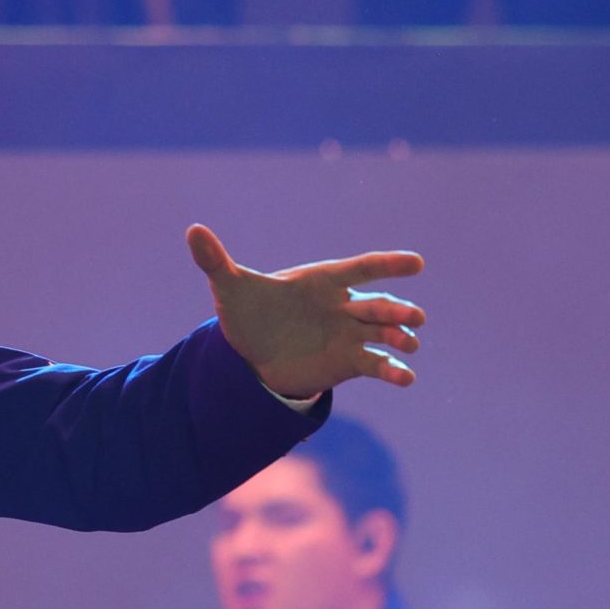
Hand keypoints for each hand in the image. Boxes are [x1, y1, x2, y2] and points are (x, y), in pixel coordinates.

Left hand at [187, 224, 423, 398]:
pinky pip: (377, 365)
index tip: (416, 263)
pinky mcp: (350, 362)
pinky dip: (393, 371)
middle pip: (378, 304)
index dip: (389, 264)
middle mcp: (343, 305)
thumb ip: (216, 261)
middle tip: (414, 317)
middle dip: (397, 310)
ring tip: (409, 344)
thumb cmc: (248, 312)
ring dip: (400, 338)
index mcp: (323, 281)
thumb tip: (192, 230)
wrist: (252, 353)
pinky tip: (405, 378)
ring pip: (384, 333)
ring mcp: (350, 334)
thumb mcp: (230, 289)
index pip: (361, 267)